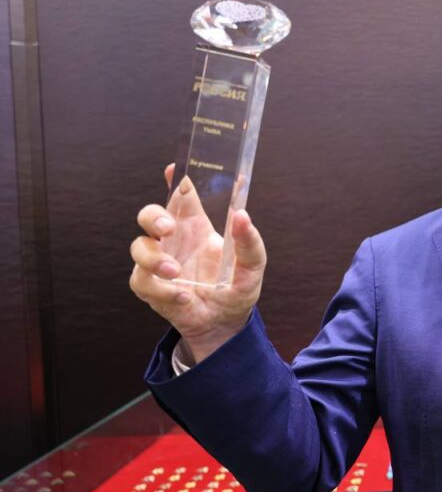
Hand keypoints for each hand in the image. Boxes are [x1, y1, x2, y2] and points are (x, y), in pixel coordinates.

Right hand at [130, 164, 265, 362]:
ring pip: (138, 247)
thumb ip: (249, 241)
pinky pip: (143, 282)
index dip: (176, 179)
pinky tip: (184, 297)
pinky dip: (163, 290)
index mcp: (196, 226)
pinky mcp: (151, 287)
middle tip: (169, 228)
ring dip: (154, 258)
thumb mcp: (253, 265)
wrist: (225, 323)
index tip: (175, 168)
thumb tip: (242, 215)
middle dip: (153, 216)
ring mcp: (159, 263)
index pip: (182, 196)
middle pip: (149, 214)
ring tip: (177, 273)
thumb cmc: (237, 287)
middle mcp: (174, 240)